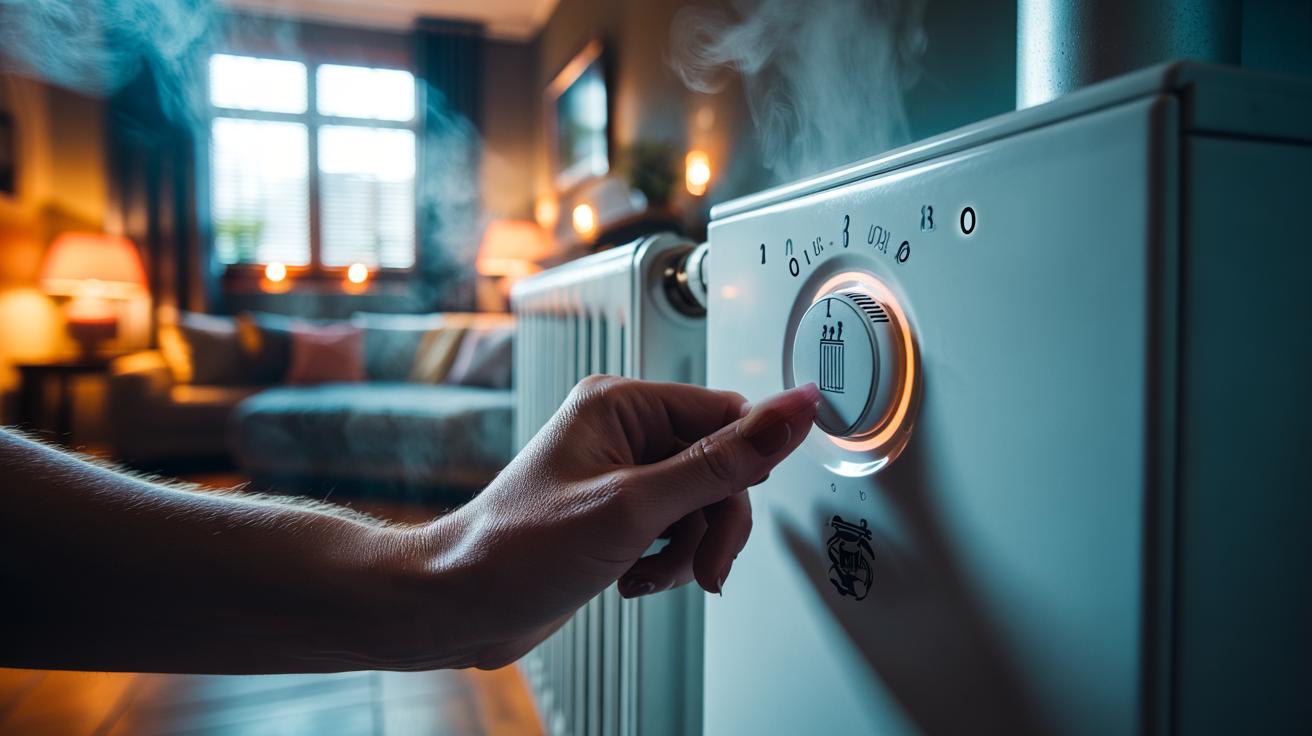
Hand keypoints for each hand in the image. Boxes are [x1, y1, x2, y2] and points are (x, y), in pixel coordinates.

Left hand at [406, 376, 819, 668]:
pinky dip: (665, 562)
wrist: (459, 605)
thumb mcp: (635, 506)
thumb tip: (790, 412)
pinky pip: (674, 531)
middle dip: (712, 524)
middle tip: (703, 565)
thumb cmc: (516, 548)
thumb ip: (722, 462)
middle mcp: (621, 433)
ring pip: (699, 507)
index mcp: (621, 405)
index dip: (742, 465)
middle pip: (717, 468)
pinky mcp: (616, 516)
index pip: (723, 415)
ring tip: (650, 574)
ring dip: (687, 550)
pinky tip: (633, 579)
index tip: (741, 505)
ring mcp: (619, 477)